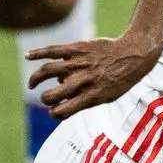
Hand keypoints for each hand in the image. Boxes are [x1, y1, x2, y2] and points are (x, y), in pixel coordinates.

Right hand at [25, 34, 157, 119]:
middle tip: (45, 97)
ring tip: (33, 84)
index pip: (64, 111)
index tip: (53, 112)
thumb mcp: (108, 96)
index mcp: (92, 96)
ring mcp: (80, 63)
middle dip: (45, 99)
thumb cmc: (120, 79)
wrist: (135, 55)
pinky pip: (53, 50)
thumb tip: (62, 96)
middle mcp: (84, 80)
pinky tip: (28, 56)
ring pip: (48, 71)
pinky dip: (38, 53)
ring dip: (36, 78)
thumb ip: (85, 99)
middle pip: (53, 94)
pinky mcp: (78, 48)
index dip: (54, 114)